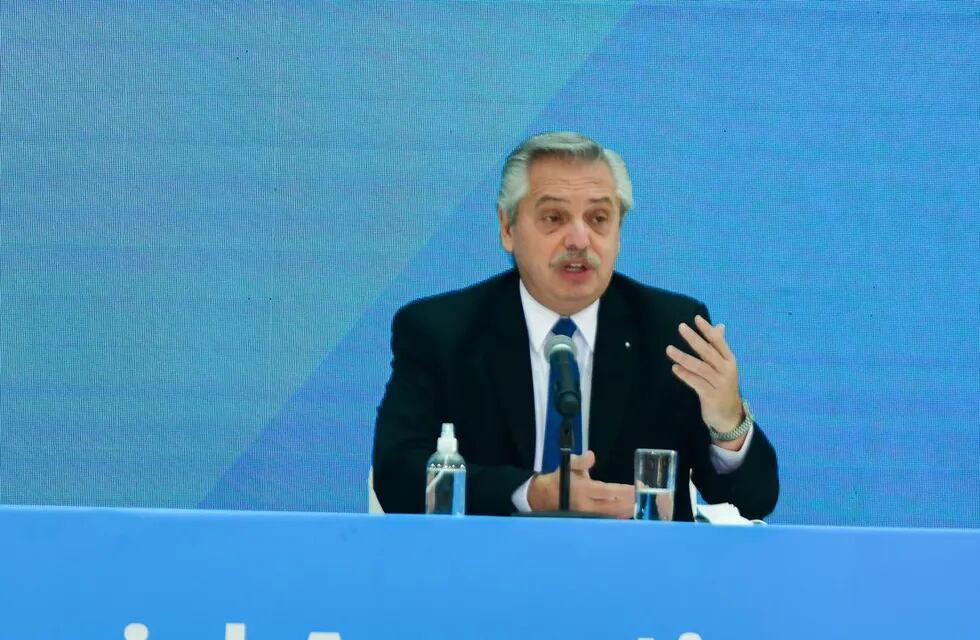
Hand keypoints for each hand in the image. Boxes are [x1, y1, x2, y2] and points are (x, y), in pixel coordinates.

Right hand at [527, 450, 633, 517]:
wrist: (546, 498)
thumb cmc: (561, 479)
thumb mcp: (568, 465)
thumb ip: (580, 461)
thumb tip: (591, 455)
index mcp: (583, 490)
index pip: (608, 492)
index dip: (625, 490)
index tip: (639, 486)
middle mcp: (587, 505)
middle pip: (615, 507)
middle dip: (632, 501)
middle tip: (646, 493)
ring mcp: (589, 516)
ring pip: (614, 516)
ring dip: (629, 510)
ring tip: (643, 502)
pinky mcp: (590, 521)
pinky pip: (609, 520)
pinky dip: (622, 517)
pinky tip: (632, 512)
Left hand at [666, 315, 745, 447]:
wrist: (730, 416)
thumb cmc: (723, 386)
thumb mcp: (725, 366)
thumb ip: (719, 347)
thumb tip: (720, 326)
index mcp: (729, 360)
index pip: (719, 342)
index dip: (708, 330)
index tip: (696, 318)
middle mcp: (726, 370)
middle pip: (708, 352)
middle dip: (694, 339)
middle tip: (681, 327)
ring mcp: (719, 383)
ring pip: (700, 367)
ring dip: (683, 357)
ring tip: (669, 349)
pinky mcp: (711, 396)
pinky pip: (696, 383)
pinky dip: (685, 375)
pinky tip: (674, 369)